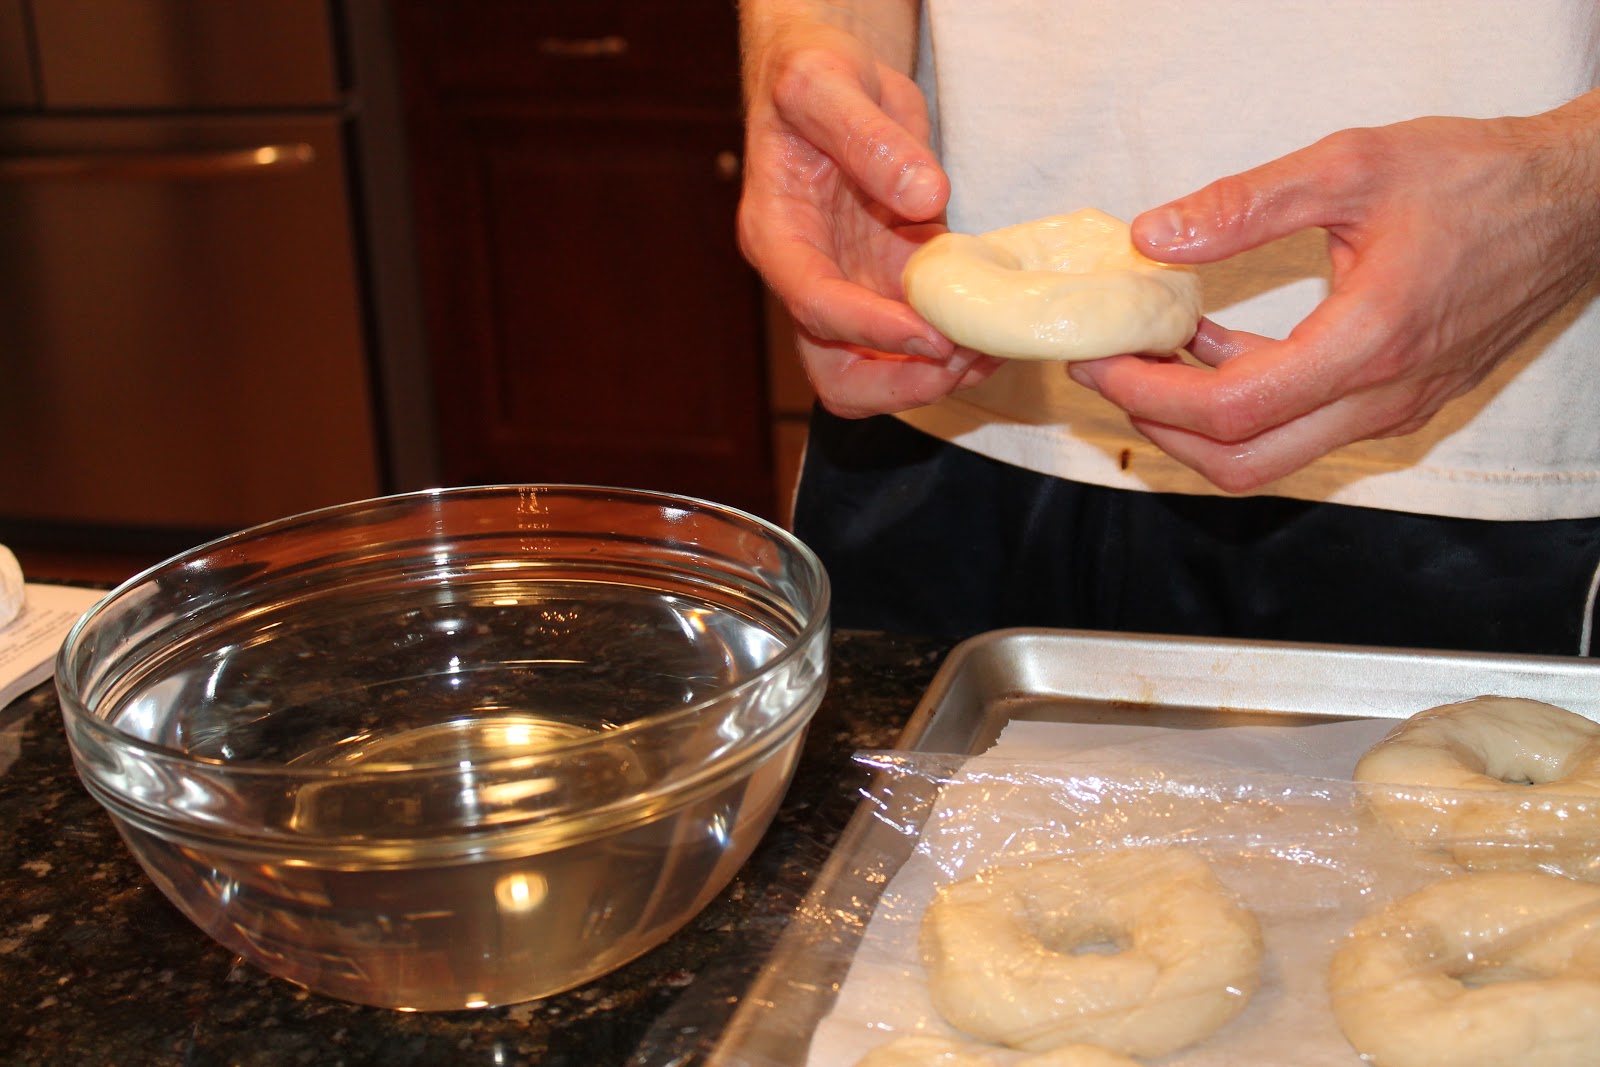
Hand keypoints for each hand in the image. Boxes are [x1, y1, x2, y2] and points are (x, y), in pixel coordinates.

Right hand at [737, 5, 999, 416]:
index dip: (871, 331)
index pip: (815, 305)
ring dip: (935, 374)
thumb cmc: (811, 72)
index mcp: (778, 236)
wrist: (831, 74)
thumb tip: (921, 195)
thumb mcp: (826, 82)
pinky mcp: (892, 279)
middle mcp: (810, 275)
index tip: (931, 335)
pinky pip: (922, 334)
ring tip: (991, 349)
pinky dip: (959, 343)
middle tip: (961, 360)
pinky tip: (999, 328)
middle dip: (899, 383)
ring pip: (882, 370)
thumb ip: (866, 136)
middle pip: (836, 373)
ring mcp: (853, 284)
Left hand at [1068, 93, 1599, 491]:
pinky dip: (1246, 406)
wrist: (1577, 204)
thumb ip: (1245, 204)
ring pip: (1272, 457)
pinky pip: (1303, 431)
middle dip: (1159, 428)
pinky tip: (1216, 347)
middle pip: (1242, 463)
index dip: (1149, 395)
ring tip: (1150, 357)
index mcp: (1370, 342)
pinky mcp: (1399, 405)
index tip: (1100, 361)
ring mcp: (1394, 410)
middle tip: (1109, 375)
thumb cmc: (1478, 179)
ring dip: (1198, 422)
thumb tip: (1155, 237)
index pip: (1230, 410)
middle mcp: (1384, 398)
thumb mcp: (1352, 165)